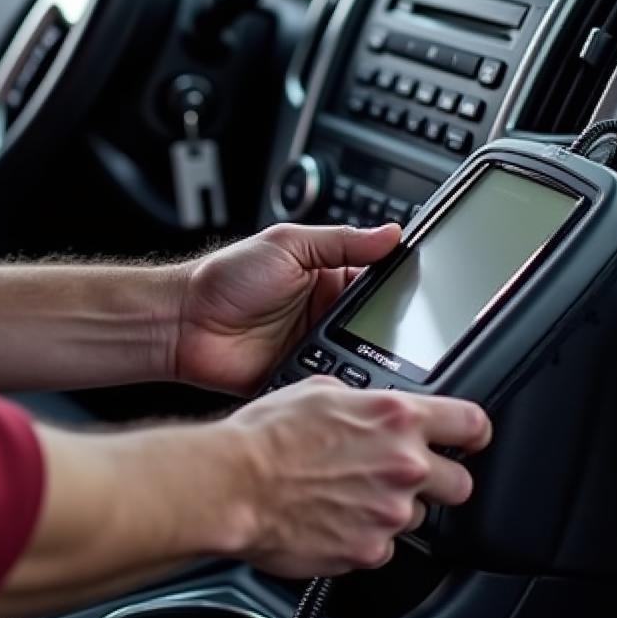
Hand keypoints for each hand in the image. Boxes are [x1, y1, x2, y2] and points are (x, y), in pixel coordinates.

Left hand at [173, 223, 400, 394]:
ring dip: (373, 359)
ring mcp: (317, 347)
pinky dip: (346, 386)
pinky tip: (356, 384)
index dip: (405, 287)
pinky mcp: (303, 378)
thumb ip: (340, 241)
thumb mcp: (287, 244)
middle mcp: (328, 313)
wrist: (183, 322)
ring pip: (364, 359)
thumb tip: (390, 231)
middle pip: (379, 325)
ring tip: (388, 359)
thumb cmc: (224, 276)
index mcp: (328, 277)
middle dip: (396, 331)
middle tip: (418, 337)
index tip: (433, 293)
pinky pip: (335, 386)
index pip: (381, 281)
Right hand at [224, 379, 491, 575]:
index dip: (472, 433)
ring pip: (418, 517)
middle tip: (404, 474)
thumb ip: (364, 401)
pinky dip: (365, 535)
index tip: (467, 439)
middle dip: (438, 480)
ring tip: (349, 494)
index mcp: (396, 417)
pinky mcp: (370, 551)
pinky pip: (384, 547)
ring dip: (393, 507)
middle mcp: (403, 465)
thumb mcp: (319, 390)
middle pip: (460, 483)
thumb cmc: (267, 434)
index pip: (472, 424)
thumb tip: (373, 408)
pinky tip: (334, 516)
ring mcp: (390, 513)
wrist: (233, 482)